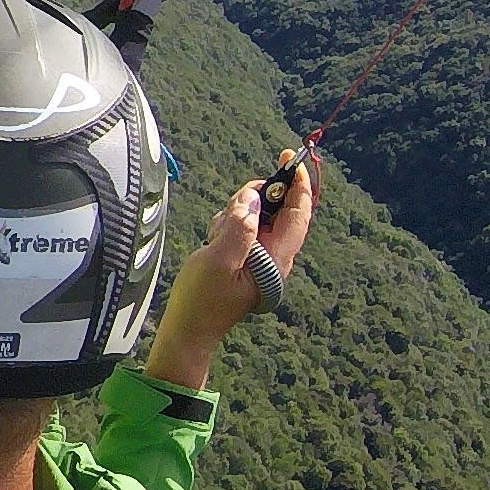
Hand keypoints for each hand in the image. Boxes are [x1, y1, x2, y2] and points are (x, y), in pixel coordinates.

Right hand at [143, 152, 315, 389]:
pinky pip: (244, 227)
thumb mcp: (218, 260)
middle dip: (255, 199)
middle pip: (279, 210)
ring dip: (236, 214)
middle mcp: (275, 257)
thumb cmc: (203, 300)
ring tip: (216, 236)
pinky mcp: (247, 258)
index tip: (291, 160)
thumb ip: (238, 226)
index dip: (299, 184)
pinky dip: (228, 224)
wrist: (190, 329)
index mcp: (277, 259)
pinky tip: (214, 241)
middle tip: (233, 205)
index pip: (299, 214)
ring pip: (258, 216)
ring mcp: (261, 258)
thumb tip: (253, 199)